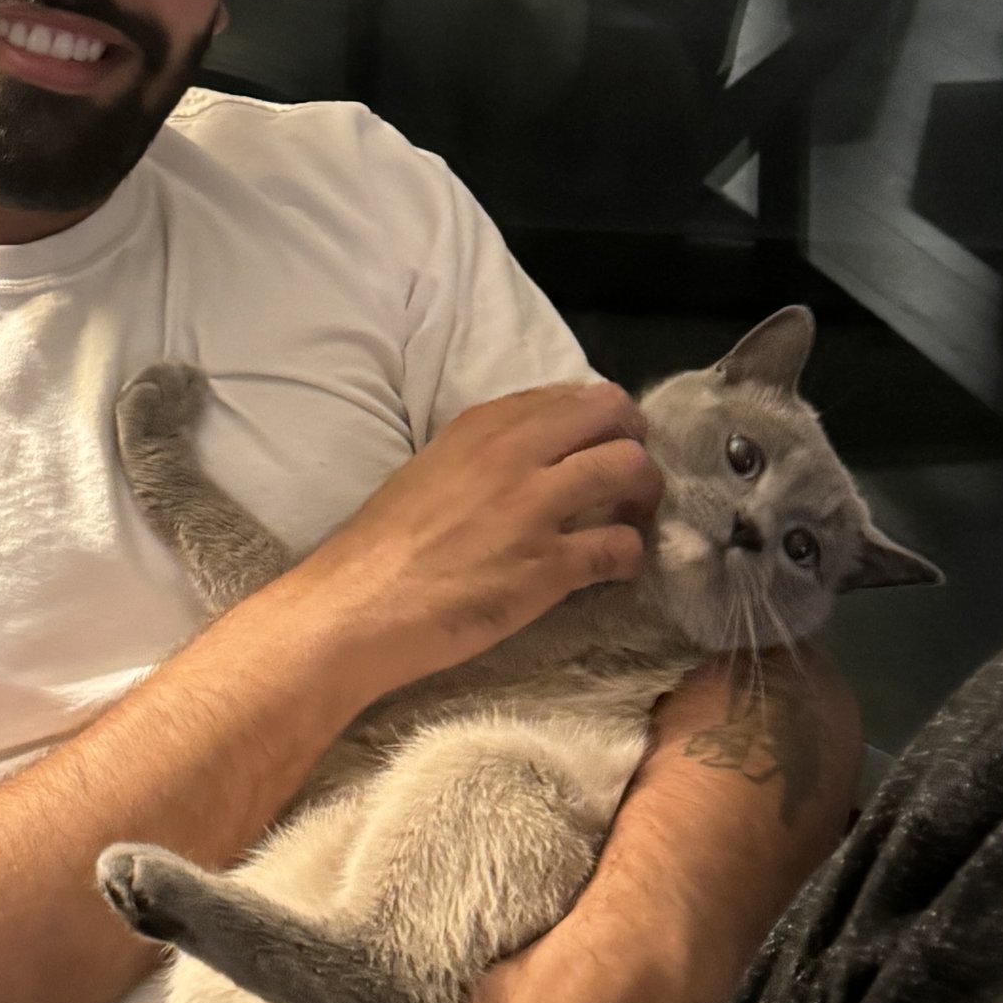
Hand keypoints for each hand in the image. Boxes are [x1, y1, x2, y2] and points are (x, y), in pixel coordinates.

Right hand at [286, 381, 660, 697]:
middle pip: (614, 415)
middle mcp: (516, 453)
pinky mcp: (550, 566)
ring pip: (632, 471)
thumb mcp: (430, 470)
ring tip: (632, 519)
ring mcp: (537, 507)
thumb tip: (528, 460)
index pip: (569, 394)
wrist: (356, 608)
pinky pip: (621, 547)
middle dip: (634, 442)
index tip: (599, 444)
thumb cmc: (380, 547)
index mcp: (482, 426)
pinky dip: (629, 557)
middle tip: (628, 477)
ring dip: (645, 495)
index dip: (598, 419)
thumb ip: (483, 455)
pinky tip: (615, 568)